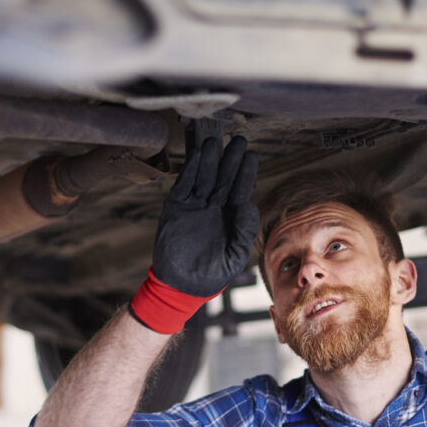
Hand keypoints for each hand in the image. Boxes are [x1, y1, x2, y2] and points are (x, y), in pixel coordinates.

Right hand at [130, 136, 258, 332]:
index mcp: (231, 217)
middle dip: (230, 160)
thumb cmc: (214, 273)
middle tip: (238, 141)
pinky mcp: (175, 209)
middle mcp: (214, 208)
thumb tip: (249, 204)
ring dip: (209, 160)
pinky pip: (182, 187)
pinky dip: (188, 172)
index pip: (240, 190)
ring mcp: (194, 207)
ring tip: (214, 142)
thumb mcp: (235, 255)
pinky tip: (196, 157)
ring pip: (204, 178)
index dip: (245, 173)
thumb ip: (244, 231)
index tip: (251, 156)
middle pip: (223, 178)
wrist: (183, 285)